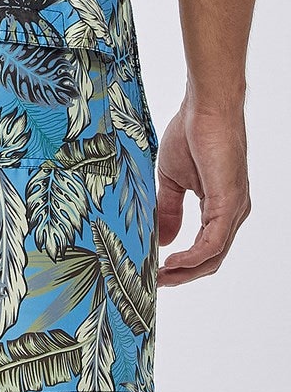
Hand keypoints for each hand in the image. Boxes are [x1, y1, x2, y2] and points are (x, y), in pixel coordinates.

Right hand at [156, 98, 250, 286]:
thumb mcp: (172, 180)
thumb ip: (169, 210)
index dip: (182, 264)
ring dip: (186, 271)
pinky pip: (214, 242)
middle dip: (183, 275)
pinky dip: (193, 256)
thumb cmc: (191, 135)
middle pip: (211, 259)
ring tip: (161, 276)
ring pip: (214, 255)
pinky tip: (173, 259)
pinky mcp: (229, 203)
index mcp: (219, 207)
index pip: (205, 248)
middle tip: (156, 282)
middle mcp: (232, 213)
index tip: (156, 271)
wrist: (205, 109)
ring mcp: (233, 210)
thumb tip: (163, 241)